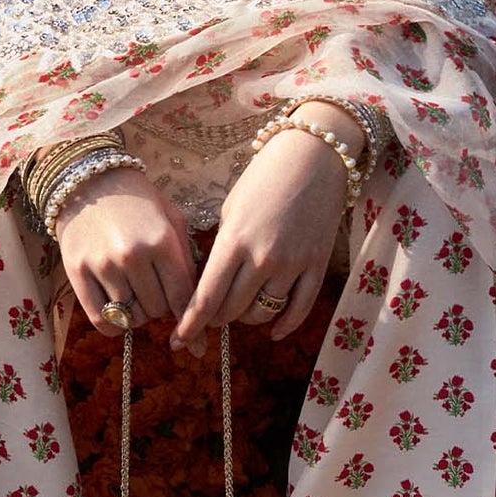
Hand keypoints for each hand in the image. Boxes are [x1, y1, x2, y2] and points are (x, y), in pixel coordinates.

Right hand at [55, 170, 195, 334]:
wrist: (90, 181)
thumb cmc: (138, 202)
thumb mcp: (171, 220)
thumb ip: (186, 261)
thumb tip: (201, 308)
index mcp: (162, 241)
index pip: (182, 297)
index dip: (190, 320)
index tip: (195, 341)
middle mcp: (133, 255)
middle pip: (157, 310)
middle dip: (161, 307)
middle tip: (155, 292)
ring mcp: (103, 264)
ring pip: (130, 317)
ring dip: (137, 314)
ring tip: (136, 295)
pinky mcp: (77, 272)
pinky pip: (100, 319)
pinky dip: (114, 326)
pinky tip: (119, 314)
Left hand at [172, 110, 355, 350]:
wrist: (314, 155)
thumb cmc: (264, 177)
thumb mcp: (231, 208)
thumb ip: (223, 248)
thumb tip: (213, 286)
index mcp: (233, 240)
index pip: (206, 297)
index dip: (190, 324)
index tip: (178, 341)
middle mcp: (262, 257)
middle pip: (232, 310)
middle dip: (217, 318)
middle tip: (212, 315)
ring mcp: (292, 263)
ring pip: (263, 313)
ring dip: (247, 318)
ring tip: (242, 309)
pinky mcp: (317, 265)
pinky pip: (299, 309)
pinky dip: (284, 326)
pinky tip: (273, 331)